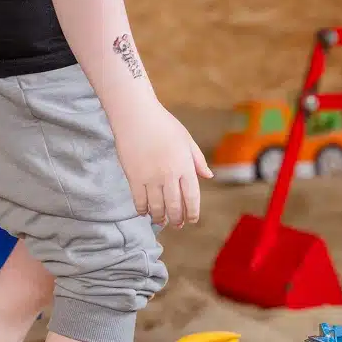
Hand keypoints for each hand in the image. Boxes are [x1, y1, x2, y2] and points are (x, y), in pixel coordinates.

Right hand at [114, 103, 212, 227]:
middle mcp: (169, 175)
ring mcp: (151, 178)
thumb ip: (197, 160)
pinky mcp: (134, 178)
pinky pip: (139, 201)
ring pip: (157, 207)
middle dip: (177, 220)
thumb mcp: (186, 139)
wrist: (136, 115)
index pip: (192, 197)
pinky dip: (143, 210)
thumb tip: (208, 176)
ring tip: (161, 221)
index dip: (193, 212)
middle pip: (175, 206)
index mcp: (185, 165)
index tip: (192, 220)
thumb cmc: (163, 124)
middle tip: (177, 225)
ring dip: (160, 218)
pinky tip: (145, 211)